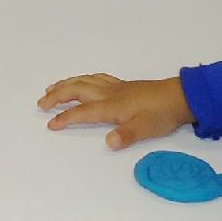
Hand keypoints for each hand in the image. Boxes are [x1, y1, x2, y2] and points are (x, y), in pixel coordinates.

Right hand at [38, 73, 193, 148]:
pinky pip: (96, 78)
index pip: (83, 111)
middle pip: (77, 90)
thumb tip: (110, 143)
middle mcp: (110, 93)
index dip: (66, 118)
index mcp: (112, 105)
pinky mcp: (122, 85)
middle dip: (57, 96)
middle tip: (41, 103)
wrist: (180, 97)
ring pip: (85, 81)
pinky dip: (83, 78)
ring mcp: (115, 87)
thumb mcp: (146, 129)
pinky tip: (81, 81)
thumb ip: (127, 135)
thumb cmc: (162, 114)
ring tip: (52, 88)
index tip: (51, 124)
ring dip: (66, 84)